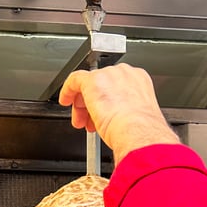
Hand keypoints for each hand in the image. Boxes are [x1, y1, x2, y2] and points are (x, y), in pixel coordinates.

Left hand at [59, 64, 180, 165]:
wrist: (139, 132)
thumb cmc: (141, 131)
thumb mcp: (137, 118)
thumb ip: (127, 113)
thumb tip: (120, 124)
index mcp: (139, 81)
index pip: (118, 86)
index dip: (108, 101)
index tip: (103, 114)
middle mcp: (125, 74)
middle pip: (102, 84)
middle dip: (93, 104)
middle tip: (89, 121)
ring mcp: (108, 76)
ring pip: (89, 84)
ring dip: (83, 104)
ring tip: (82, 122)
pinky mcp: (93, 80)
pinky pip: (75, 79)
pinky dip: (68, 90)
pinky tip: (65, 100)